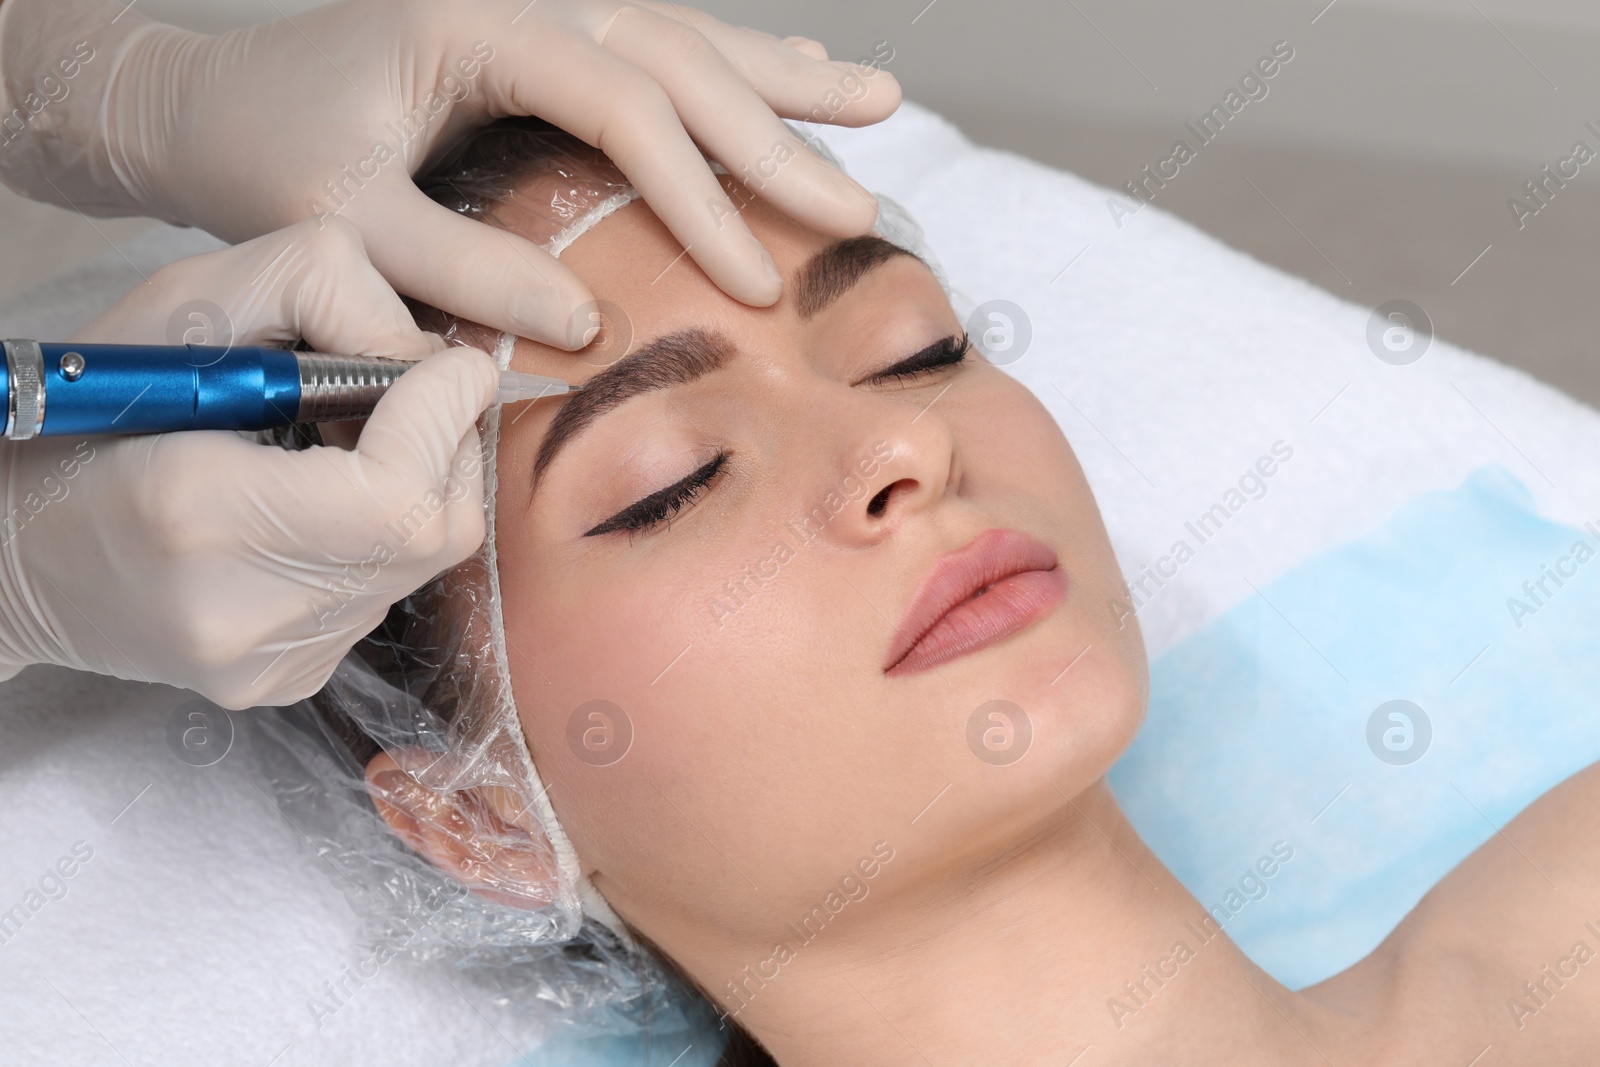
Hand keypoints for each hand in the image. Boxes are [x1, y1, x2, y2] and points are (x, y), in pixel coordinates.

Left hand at [0, 0, 900, 347]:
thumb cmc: (262, 156)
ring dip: (784, 75)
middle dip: (776, 138)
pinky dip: (735, 57)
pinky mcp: (542, 29)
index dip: (699, 194)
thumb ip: (459, 270)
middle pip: (677, 57)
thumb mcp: (343, 223)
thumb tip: (585, 327)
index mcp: (475, 21)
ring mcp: (536, 2)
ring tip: (880, 100)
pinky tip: (799, 62)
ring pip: (686, 33)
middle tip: (856, 211)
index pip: (623, 105)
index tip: (756, 281)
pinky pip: (657, 38)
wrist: (203, 99)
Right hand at [0, 219, 498, 707]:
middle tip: (409, 395)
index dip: (444, 419)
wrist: (10, 547)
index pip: (398, 493)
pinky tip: (322, 504)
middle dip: (447, 448)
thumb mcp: (185, 304)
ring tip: (350, 445)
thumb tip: (432, 355)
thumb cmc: (88, 408)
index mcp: (202, 516)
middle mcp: (241, 613)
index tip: (450, 364)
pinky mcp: (287, 683)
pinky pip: (383, 597)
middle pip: (435, 534)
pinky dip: (382, 538)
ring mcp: (268, 664)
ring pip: (421, 566)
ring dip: (418, 488)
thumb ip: (322, 294)